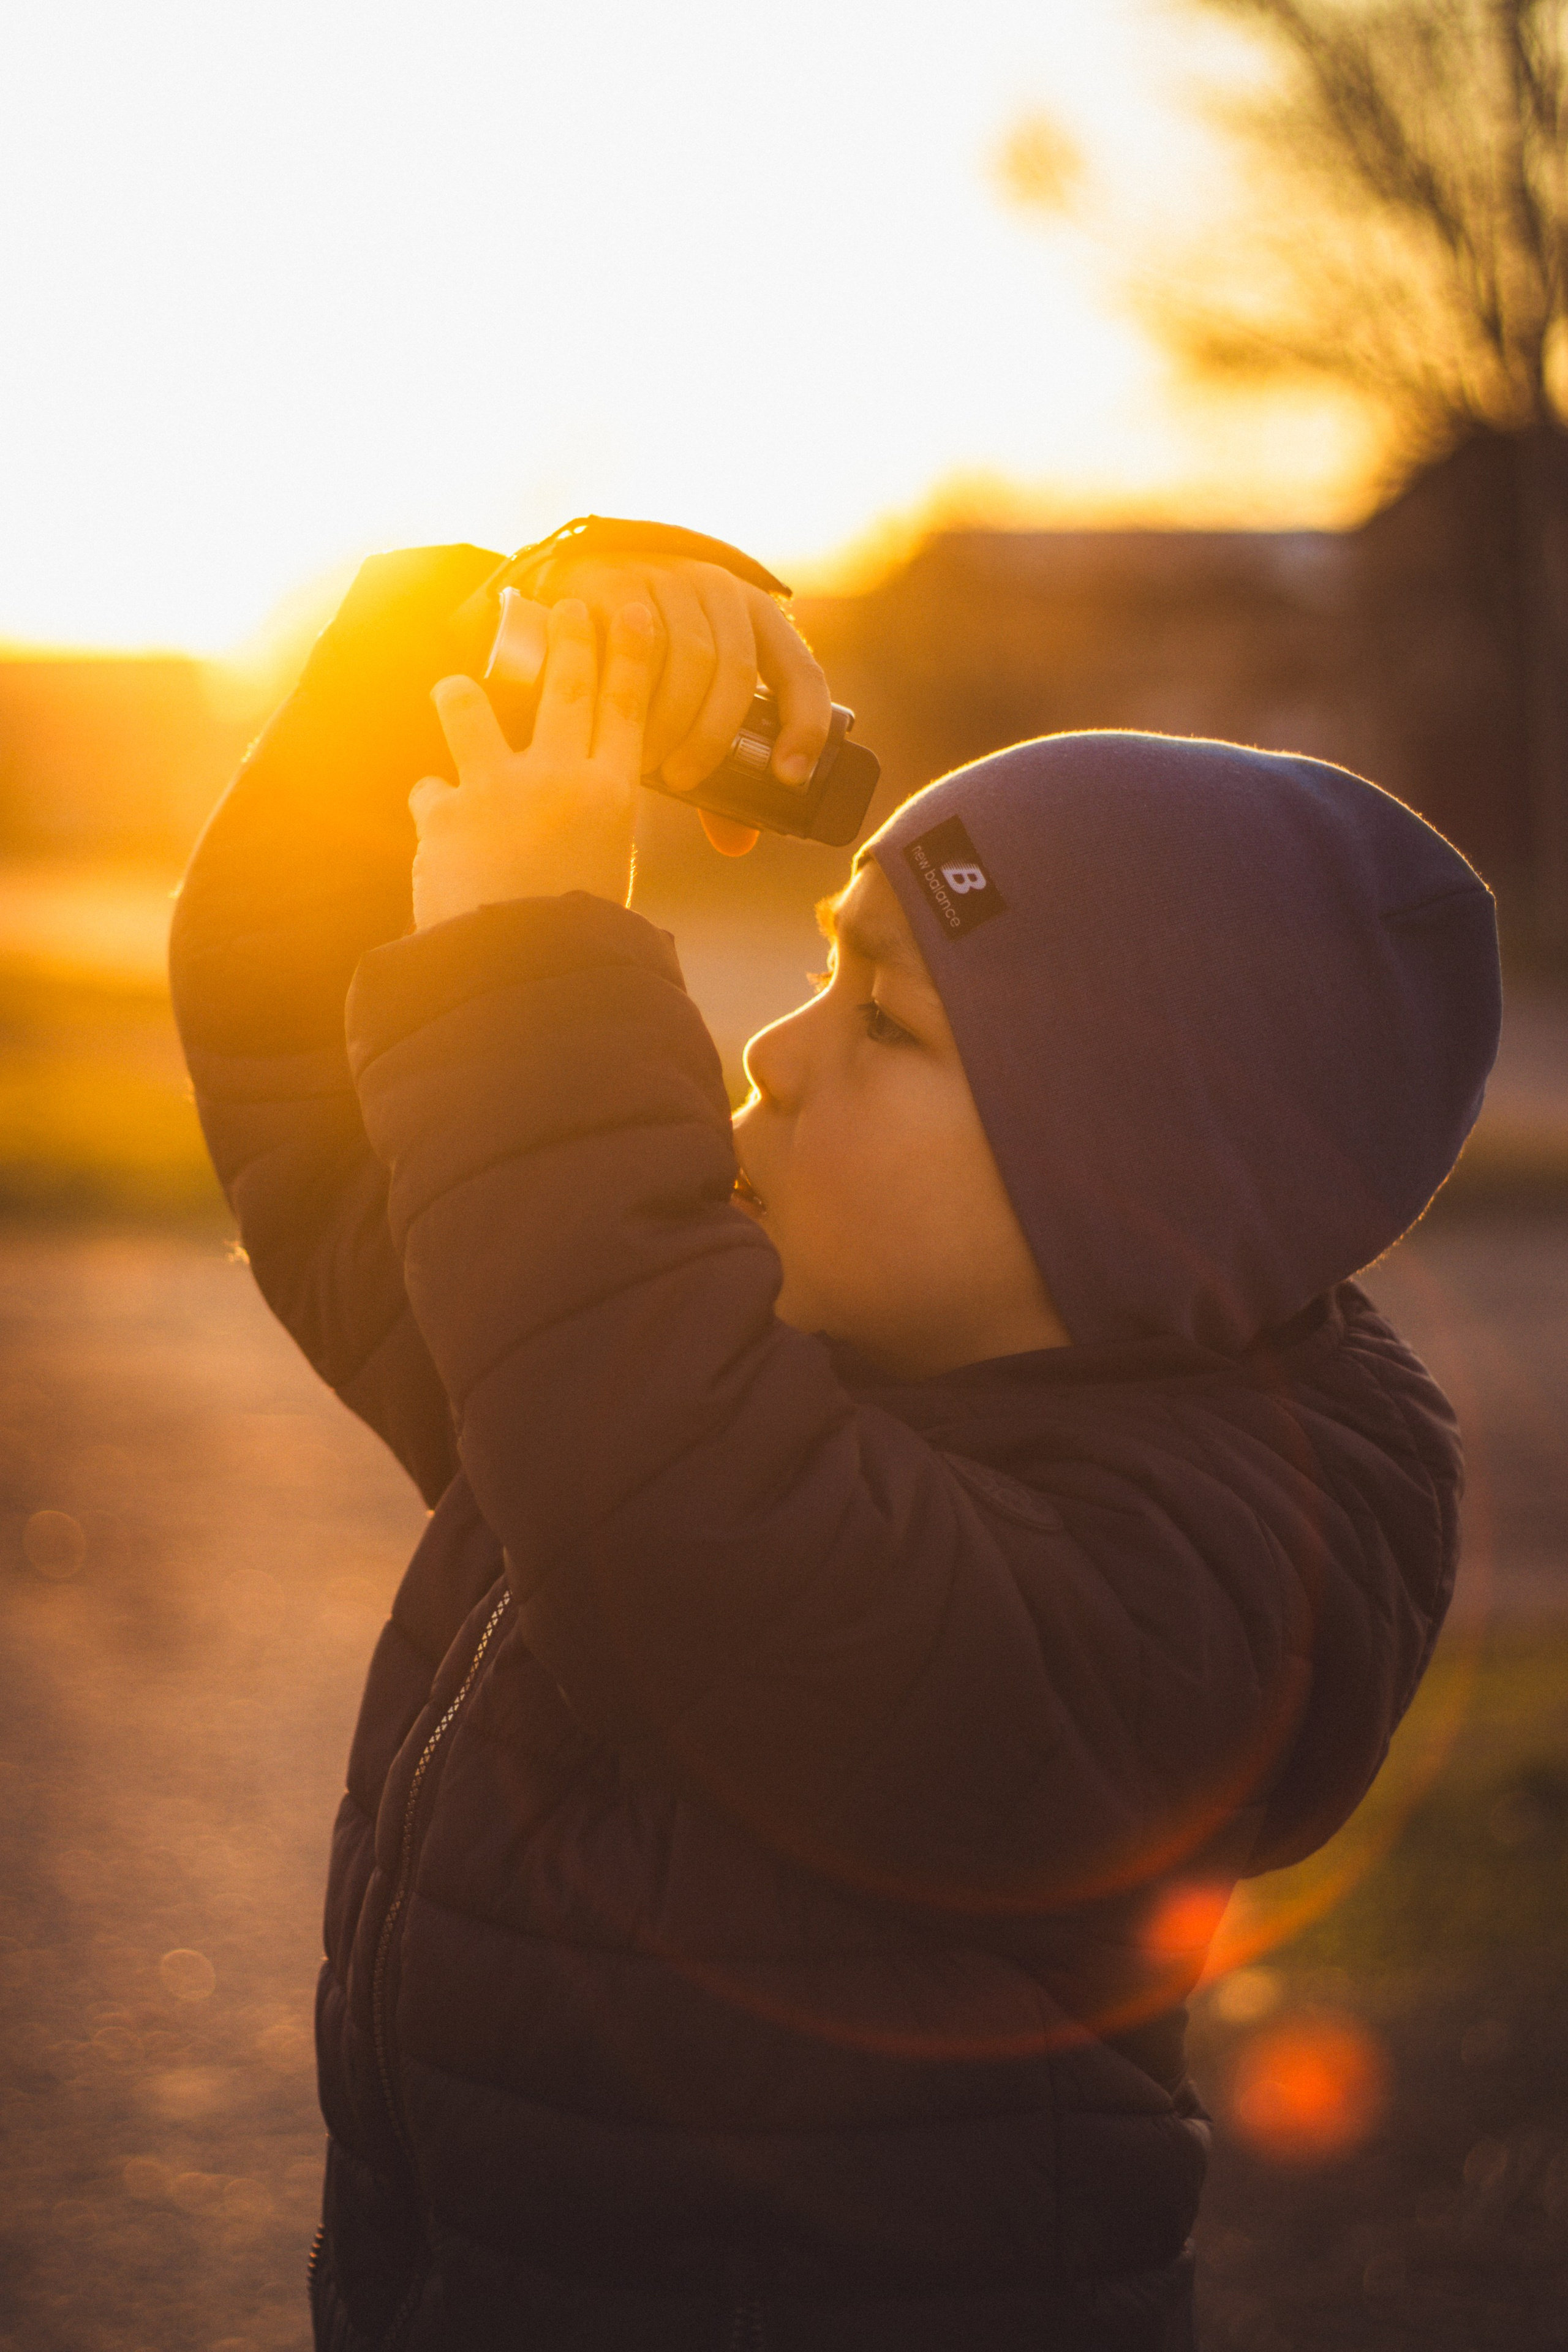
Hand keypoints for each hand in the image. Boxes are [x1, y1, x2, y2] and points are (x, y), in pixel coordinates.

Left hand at [409, 599, 652, 930]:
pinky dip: (431, 807)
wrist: (520, 985)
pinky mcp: (442, 815)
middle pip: (565, 684)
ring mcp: (496, 791)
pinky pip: (427, 789)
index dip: (630, 655)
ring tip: (454, 691)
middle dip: (568, 636)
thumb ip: (595, 824)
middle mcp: (557, 780)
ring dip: (459, 694)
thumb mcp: (608, 873)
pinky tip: (434, 828)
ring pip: (468, 707)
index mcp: (611, 799)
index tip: (632, 615)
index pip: (627, 708)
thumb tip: (582, 800)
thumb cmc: (575, 941)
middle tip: (568, 603)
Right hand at [527, 551, 831, 855]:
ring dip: (673, 722)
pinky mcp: (620, 581)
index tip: (789, 777)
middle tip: (687, 781)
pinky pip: (635, 641)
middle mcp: (721, 589)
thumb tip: (738, 844)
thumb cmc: (647, 662)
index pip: (802, 671)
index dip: (804, 726)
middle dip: (714, 737)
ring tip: (653, 763)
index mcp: (758, 619)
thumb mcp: (693, 700)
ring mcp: (670, 579)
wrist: (579, 588)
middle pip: (735, 670)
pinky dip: (634, 692)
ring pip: (687, 657)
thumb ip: (718, 764)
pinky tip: (622, 724)